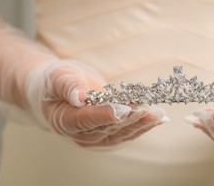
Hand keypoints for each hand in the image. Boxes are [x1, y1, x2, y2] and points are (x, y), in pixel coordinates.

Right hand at [30, 60, 168, 148]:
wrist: (60, 91)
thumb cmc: (56, 82)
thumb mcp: (57, 77)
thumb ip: (68, 86)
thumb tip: (78, 96)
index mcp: (64, 119)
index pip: (85, 119)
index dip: (104, 115)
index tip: (121, 110)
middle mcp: (80, 133)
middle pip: (107, 127)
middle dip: (129, 117)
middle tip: (146, 108)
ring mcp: (96, 137)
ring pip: (121, 133)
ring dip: (140, 123)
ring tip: (157, 114)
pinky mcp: (109, 135)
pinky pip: (127, 132)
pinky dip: (143, 125)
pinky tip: (157, 119)